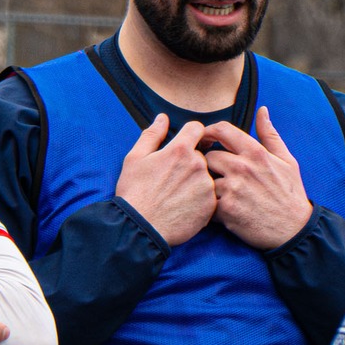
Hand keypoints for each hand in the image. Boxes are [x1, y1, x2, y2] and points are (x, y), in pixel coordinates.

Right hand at [113, 113, 216, 245]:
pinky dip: (200, 199)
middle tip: (173, 178)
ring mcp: (206, 186)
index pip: (197, 129)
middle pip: (201, 155)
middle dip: (190, 162)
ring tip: (177, 195)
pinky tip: (184, 206)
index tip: (184, 144)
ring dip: (196, 181)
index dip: (190, 135)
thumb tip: (163, 118)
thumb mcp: (135, 158)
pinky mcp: (210, 205)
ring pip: (206, 176)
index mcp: (180, 149)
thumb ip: (152, 134)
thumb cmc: (134, 192)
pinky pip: (209, 196)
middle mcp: (198, 165)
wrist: (141, 227)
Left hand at [203, 108, 312, 250]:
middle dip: (209, 164)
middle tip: (213, 174)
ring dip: (209, 187)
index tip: (205, 140)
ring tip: (218, 195)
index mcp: (256, 153)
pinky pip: (206, 202)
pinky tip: (220, 210)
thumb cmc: (290, 194)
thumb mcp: (287, 160)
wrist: (293, 230)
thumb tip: (262, 110)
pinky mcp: (226, 211)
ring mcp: (232, 189)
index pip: (222, 130)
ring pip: (205, 179)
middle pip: (208, 156)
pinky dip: (209, 207)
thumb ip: (270, 134)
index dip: (208, 132)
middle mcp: (242, 168)